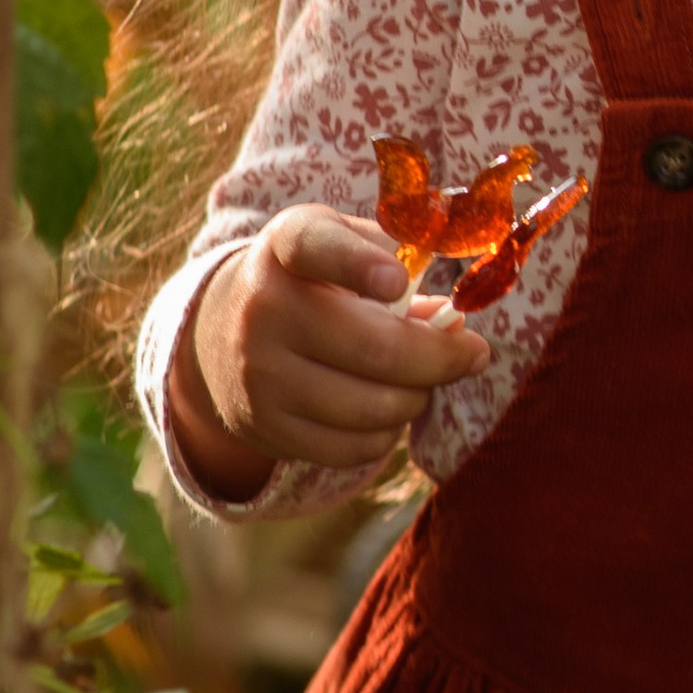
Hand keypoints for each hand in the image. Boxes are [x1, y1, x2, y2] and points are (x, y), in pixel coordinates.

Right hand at [170, 206, 491, 502]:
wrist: (221, 331)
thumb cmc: (311, 280)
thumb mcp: (343, 245)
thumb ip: (399, 263)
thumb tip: (448, 321)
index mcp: (287, 248)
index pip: (317, 248)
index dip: (359, 265)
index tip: (398, 281)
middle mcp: (262, 310)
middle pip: (375, 348)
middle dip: (441, 357)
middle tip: (471, 353)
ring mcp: (259, 376)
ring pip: (370, 408)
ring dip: (417, 397)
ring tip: (423, 380)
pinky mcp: (264, 428)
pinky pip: (351, 448)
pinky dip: (386, 433)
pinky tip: (389, 407)